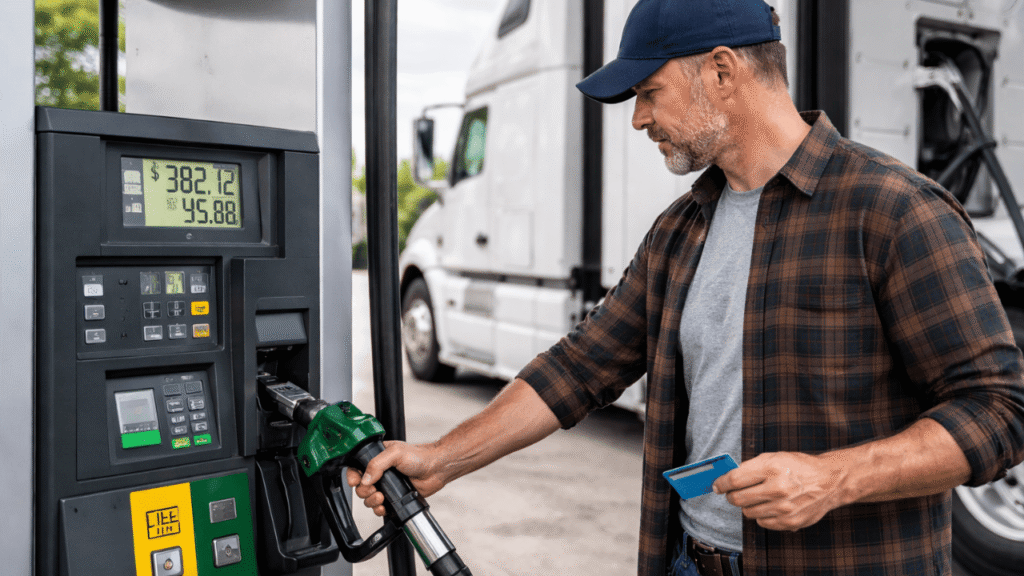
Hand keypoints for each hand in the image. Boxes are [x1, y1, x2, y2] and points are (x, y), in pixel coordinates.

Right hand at [345, 441, 447, 516]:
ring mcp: (386, 486)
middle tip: (374, 490)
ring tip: (381, 498)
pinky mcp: (393, 498)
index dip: (352, 476)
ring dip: (371, 501)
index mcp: (376, 457)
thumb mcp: (395, 453)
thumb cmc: (419, 456)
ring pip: (368, 498)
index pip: (356, 467)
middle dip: (364, 491)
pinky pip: (379, 507)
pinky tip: (384, 507)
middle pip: (360, 486)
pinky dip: (378, 509)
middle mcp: (379, 472)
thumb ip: (377, 464)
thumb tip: (365, 479)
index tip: (354, 482)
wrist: (435, 470)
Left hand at [711, 452, 845, 531]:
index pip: (734, 479)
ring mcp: (784, 507)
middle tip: (733, 493)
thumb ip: (750, 467)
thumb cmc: (799, 467)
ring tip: (758, 497)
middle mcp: (777, 488)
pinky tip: (770, 506)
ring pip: (748, 512)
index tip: (716, 485)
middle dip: (731, 496)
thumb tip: (726, 478)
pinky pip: (762, 523)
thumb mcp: (775, 457)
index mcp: (771, 467)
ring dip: (748, 505)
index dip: (721, 483)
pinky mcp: (790, 522)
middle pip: (737, 499)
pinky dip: (762, 515)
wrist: (829, 481)